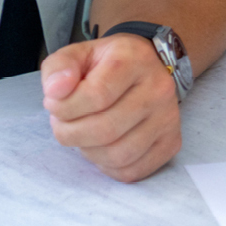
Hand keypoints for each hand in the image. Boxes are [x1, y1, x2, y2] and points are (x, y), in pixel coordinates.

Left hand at [41, 36, 181, 181]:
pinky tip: (102, 147)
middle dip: (70, 133)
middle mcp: (159, 89)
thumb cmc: (106, 64)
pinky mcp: (171, 142)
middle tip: (63, 123)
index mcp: (135, 60)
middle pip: (106, 130)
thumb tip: (55, 92)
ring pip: (119, 155)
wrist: (146, 69)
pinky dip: (108, 166)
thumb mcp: (78, 54)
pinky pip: (132, 171)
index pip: (96, 96)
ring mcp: (169, 119)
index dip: (64, 108)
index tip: (54, 104)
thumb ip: (59, 68)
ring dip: (88, 151)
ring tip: (83, 134)